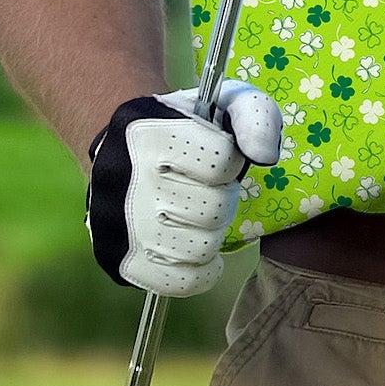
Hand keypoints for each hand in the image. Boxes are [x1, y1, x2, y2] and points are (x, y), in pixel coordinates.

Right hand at [85, 82, 283, 295]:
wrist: (123, 148)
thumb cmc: (187, 125)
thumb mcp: (225, 102)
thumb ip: (257, 116)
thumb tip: (265, 157)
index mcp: (150, 134)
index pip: (222, 162)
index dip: (231, 160)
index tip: (218, 157)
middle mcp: (127, 181)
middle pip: (213, 209)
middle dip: (223, 197)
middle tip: (208, 189)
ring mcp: (119, 227)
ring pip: (200, 249)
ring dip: (211, 232)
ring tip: (199, 215)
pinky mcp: (119, 262)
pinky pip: (181, 283)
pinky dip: (200, 271)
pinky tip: (197, 247)